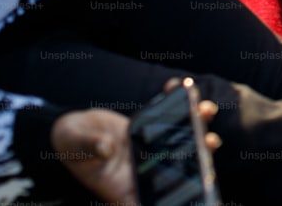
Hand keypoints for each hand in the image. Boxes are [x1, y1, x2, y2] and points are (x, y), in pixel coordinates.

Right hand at [52, 79, 220, 202]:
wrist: (71, 130)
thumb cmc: (70, 145)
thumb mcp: (77, 147)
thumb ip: (92, 149)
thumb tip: (107, 148)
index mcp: (125, 188)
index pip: (152, 200)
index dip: (176, 199)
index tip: (198, 187)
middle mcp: (144, 172)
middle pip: (178, 170)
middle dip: (200, 157)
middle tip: (211, 139)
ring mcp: (151, 152)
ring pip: (182, 143)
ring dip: (197, 125)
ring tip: (205, 108)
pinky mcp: (152, 132)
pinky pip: (171, 120)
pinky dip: (178, 103)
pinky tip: (179, 87)